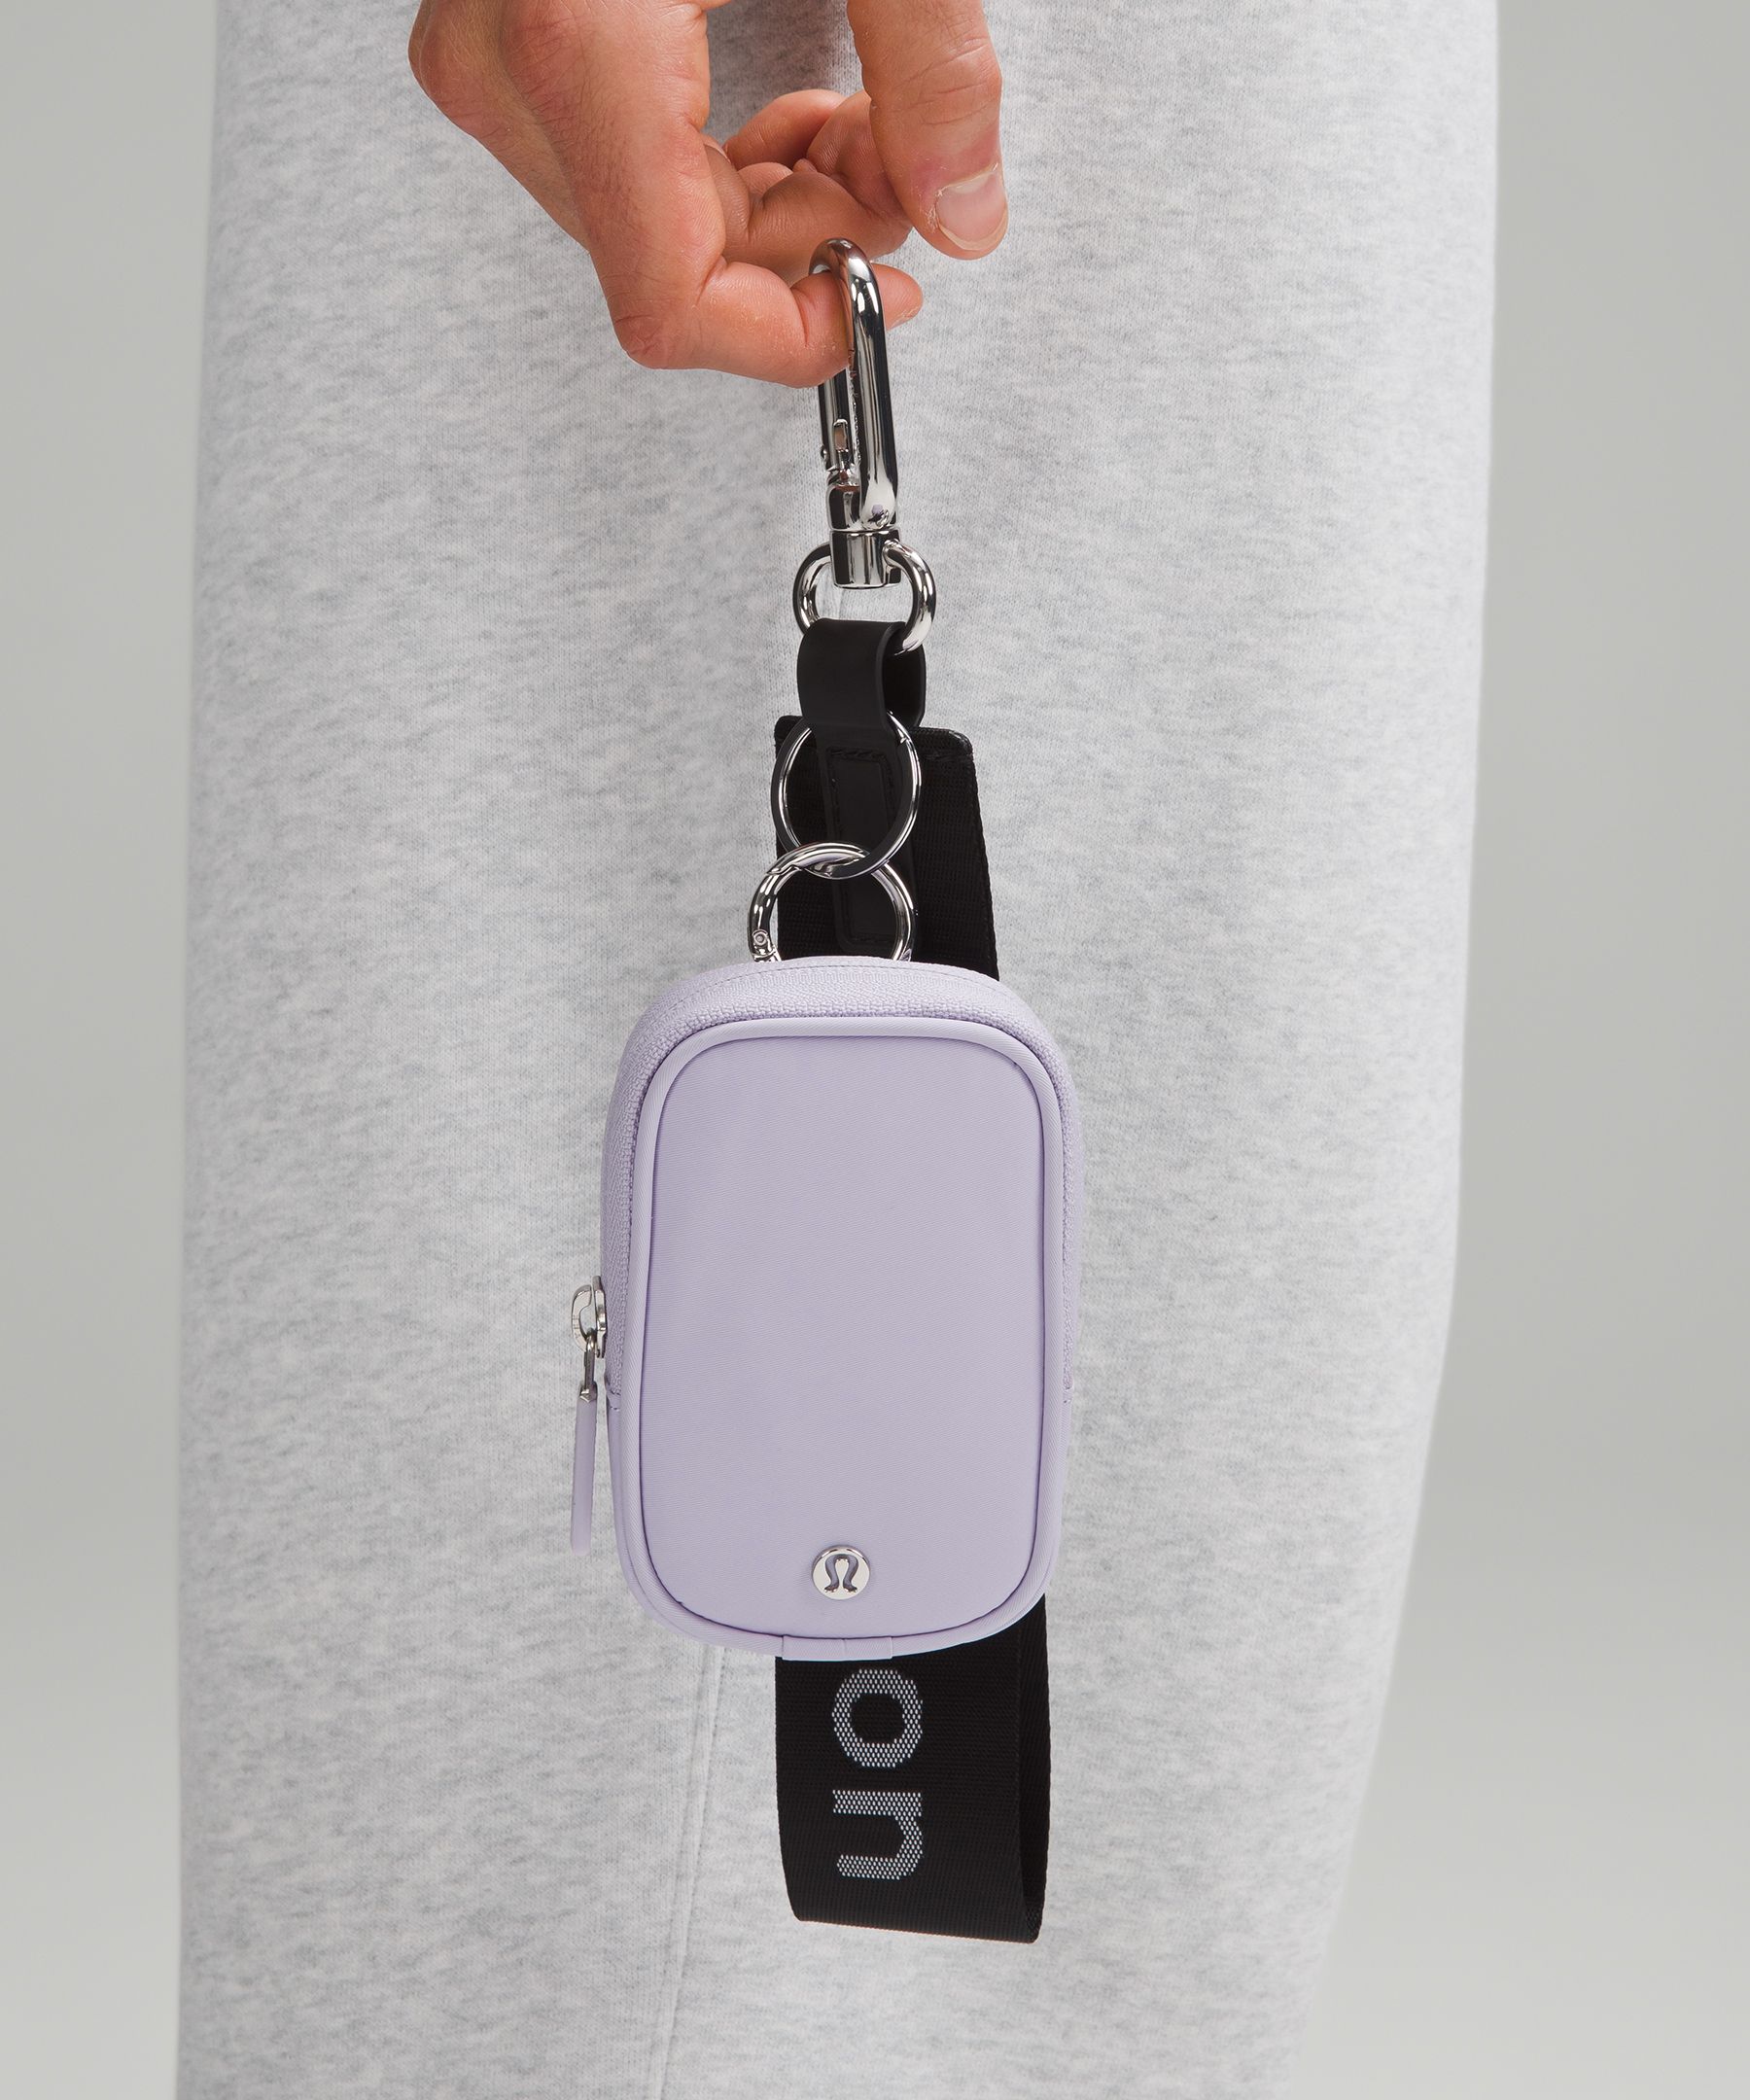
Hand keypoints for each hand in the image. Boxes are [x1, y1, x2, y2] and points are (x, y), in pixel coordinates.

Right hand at [408, 0, 1004, 384]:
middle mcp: (505, 60)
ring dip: (769, 204)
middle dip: (800, 247)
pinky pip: (610, 162)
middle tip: (898, 167)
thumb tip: (967, 203)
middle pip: (664, 267)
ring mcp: (488, 51)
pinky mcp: (500, 34)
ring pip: (640, 225)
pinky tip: (788, 114)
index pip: (669, 302)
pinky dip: (720, 162)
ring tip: (855, 127)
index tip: (873, 298)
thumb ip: (935, 66)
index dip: (786, 337)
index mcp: (577, 34)